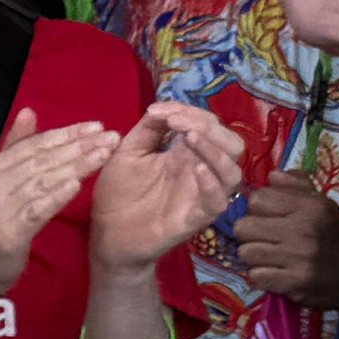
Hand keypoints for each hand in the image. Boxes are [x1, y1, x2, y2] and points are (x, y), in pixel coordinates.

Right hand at [0, 107, 118, 308]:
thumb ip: (14, 148)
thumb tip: (29, 112)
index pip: (33, 145)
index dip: (66, 133)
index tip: (96, 125)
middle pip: (41, 160)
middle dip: (78, 147)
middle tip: (110, 137)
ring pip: (42, 182)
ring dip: (75, 166)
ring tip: (104, 155)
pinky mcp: (7, 233)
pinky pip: (36, 210)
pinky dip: (56, 196)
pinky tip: (77, 185)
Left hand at [90, 101, 246, 272]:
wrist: (106, 232)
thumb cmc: (119, 192)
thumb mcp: (129, 152)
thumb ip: (148, 129)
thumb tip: (162, 106)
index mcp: (186, 153)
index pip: (208, 125)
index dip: (191, 112)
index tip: (161, 111)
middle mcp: (200, 171)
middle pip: (231, 144)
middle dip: (210, 127)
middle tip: (180, 123)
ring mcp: (201, 194)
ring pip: (232, 172)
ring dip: (216, 151)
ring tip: (190, 138)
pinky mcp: (196, 217)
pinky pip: (218, 201)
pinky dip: (212, 183)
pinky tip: (196, 169)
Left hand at [230, 181, 338, 308]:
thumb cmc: (331, 233)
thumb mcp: (321, 203)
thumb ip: (296, 185)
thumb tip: (272, 176)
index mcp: (310, 207)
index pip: (257, 199)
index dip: (258, 208)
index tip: (269, 215)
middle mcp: (304, 230)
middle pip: (244, 227)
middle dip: (250, 232)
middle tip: (265, 237)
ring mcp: (299, 258)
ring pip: (246, 252)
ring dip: (255, 255)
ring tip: (272, 255)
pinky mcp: (295, 283)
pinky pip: (256, 275)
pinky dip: (263, 275)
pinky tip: (278, 272)